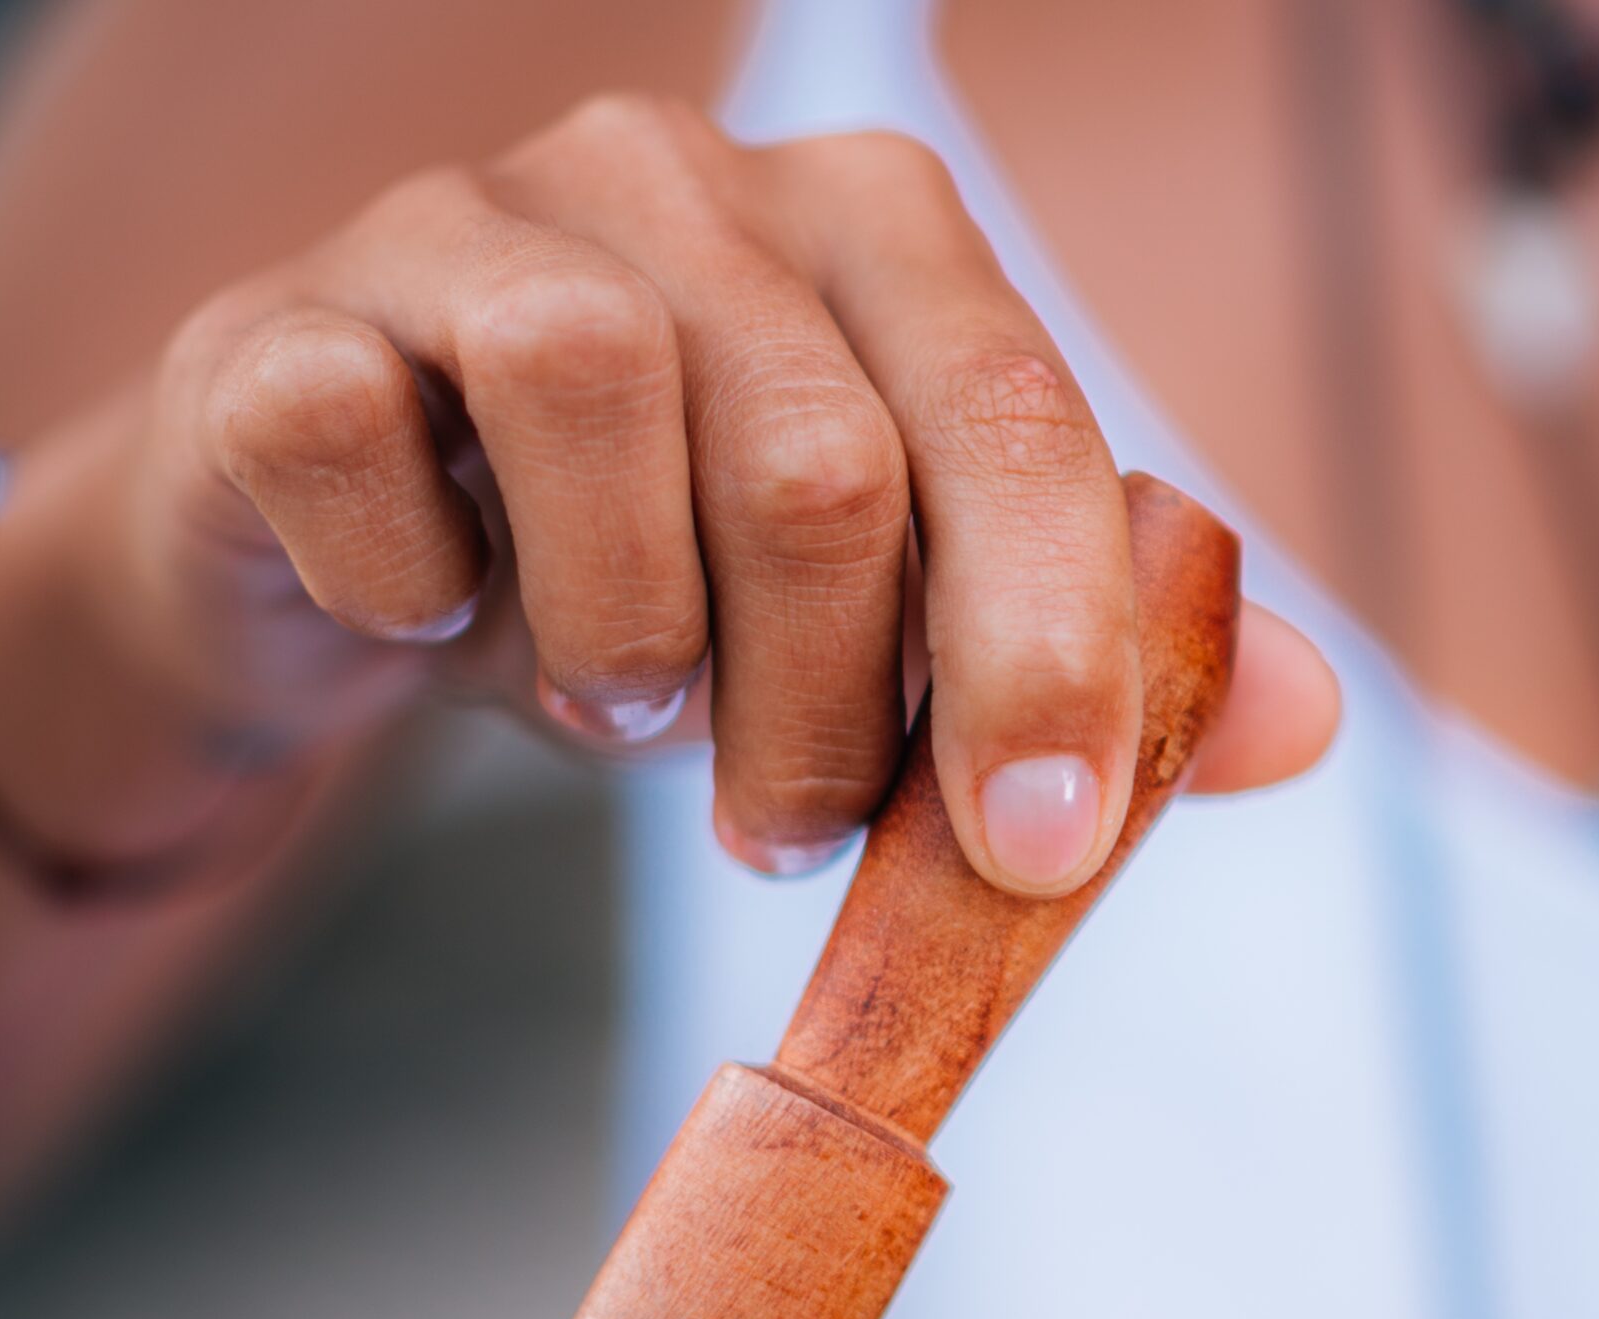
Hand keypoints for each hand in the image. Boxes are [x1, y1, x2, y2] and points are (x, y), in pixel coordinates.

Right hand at [0, 102, 1335, 881]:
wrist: (382, 574)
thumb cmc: (674, 592)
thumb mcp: (896, 643)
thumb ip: (1088, 667)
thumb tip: (1312, 724)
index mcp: (878, 241)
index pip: (1013, 423)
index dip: (1044, 651)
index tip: (1037, 856)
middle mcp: (686, 181)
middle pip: (821, 456)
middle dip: (823, 717)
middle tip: (785, 840)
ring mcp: (471, 225)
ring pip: (595, 401)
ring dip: (629, 647)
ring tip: (628, 707)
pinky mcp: (287, 319)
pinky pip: (358, 455)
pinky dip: (419, 603)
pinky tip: (435, 624)